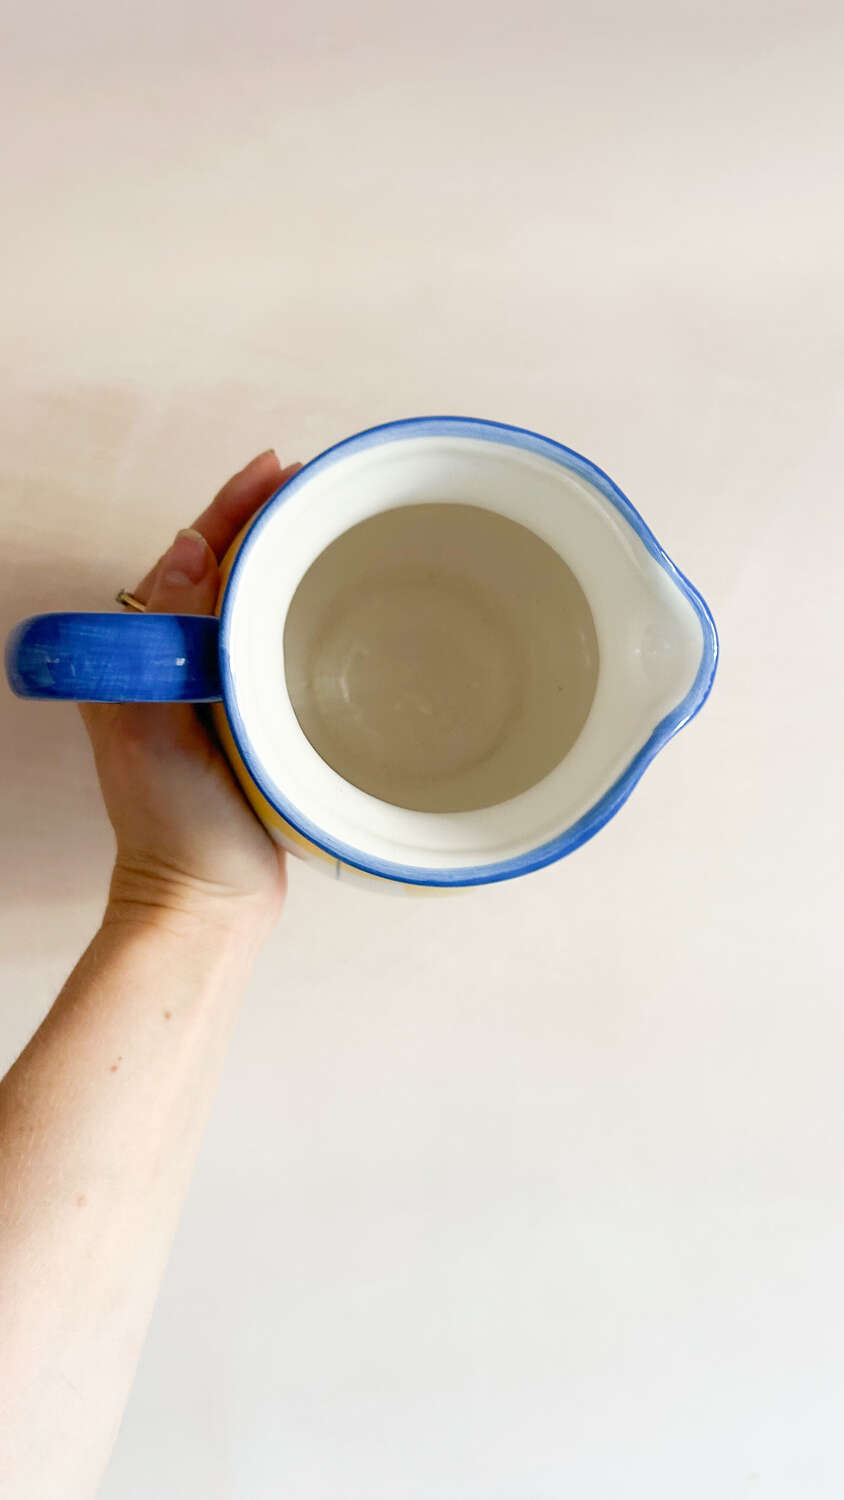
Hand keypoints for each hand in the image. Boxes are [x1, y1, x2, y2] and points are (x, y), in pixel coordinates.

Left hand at [80, 450, 302, 945]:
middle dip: (264, 522)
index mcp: (145, 661)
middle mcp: (180, 667)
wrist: (208, 907)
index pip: (188, 559)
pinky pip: (278, 649)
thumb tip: (179, 550)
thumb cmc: (176, 833)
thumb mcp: (151, 733)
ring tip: (330, 525)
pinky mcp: (258, 721)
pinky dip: (303, 615)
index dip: (230, 509)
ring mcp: (221, 693)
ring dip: (287, 562)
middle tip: (314, 486)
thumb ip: (156, 650)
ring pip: (254, 606)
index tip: (275, 471)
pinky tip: (337, 603)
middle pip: (225, 571)